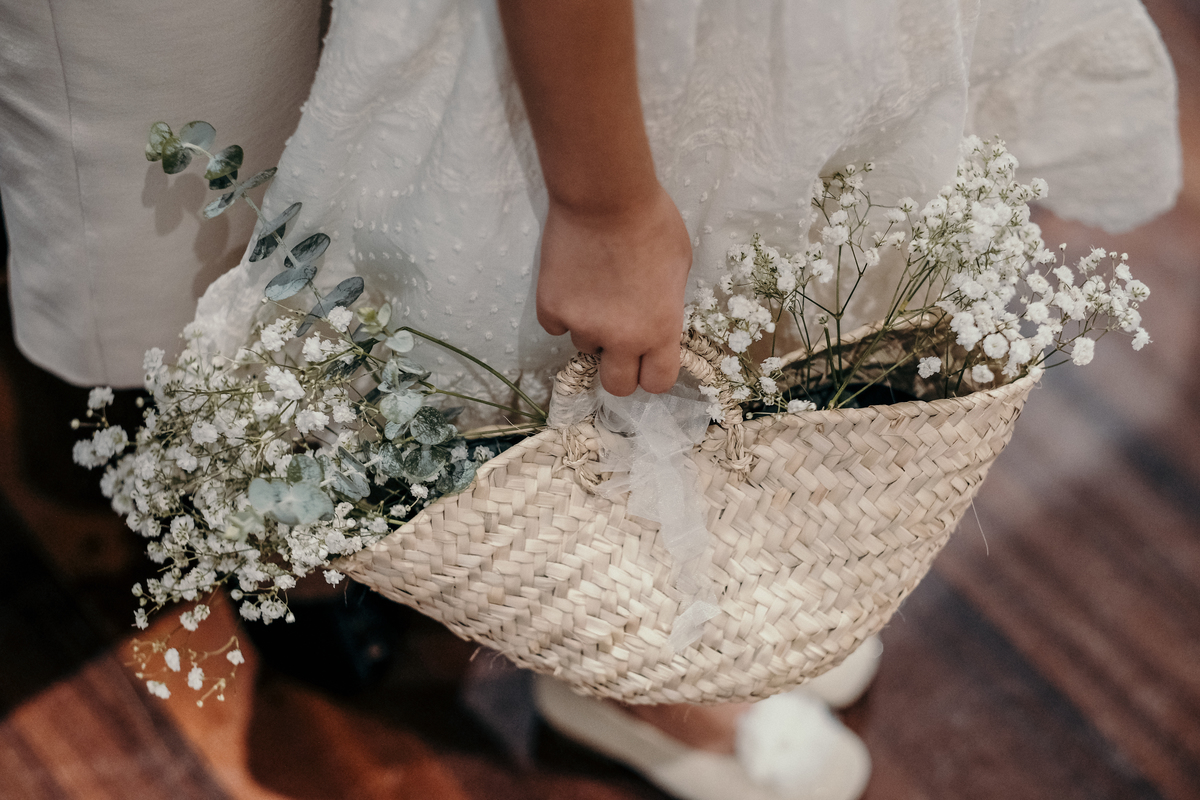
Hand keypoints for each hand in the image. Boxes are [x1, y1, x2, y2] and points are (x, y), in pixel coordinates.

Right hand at [536, 186, 691, 395]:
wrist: (605, 196)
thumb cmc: (652, 222)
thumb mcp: (680, 267)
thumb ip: (667, 304)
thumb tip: (656, 318)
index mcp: (659, 330)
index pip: (657, 383)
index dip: (652, 373)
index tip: (648, 360)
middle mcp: (620, 338)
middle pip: (616, 386)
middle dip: (619, 368)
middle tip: (618, 342)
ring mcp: (581, 325)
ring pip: (584, 346)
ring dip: (591, 328)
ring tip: (596, 288)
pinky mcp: (551, 307)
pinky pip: (556, 325)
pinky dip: (563, 310)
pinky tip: (573, 281)